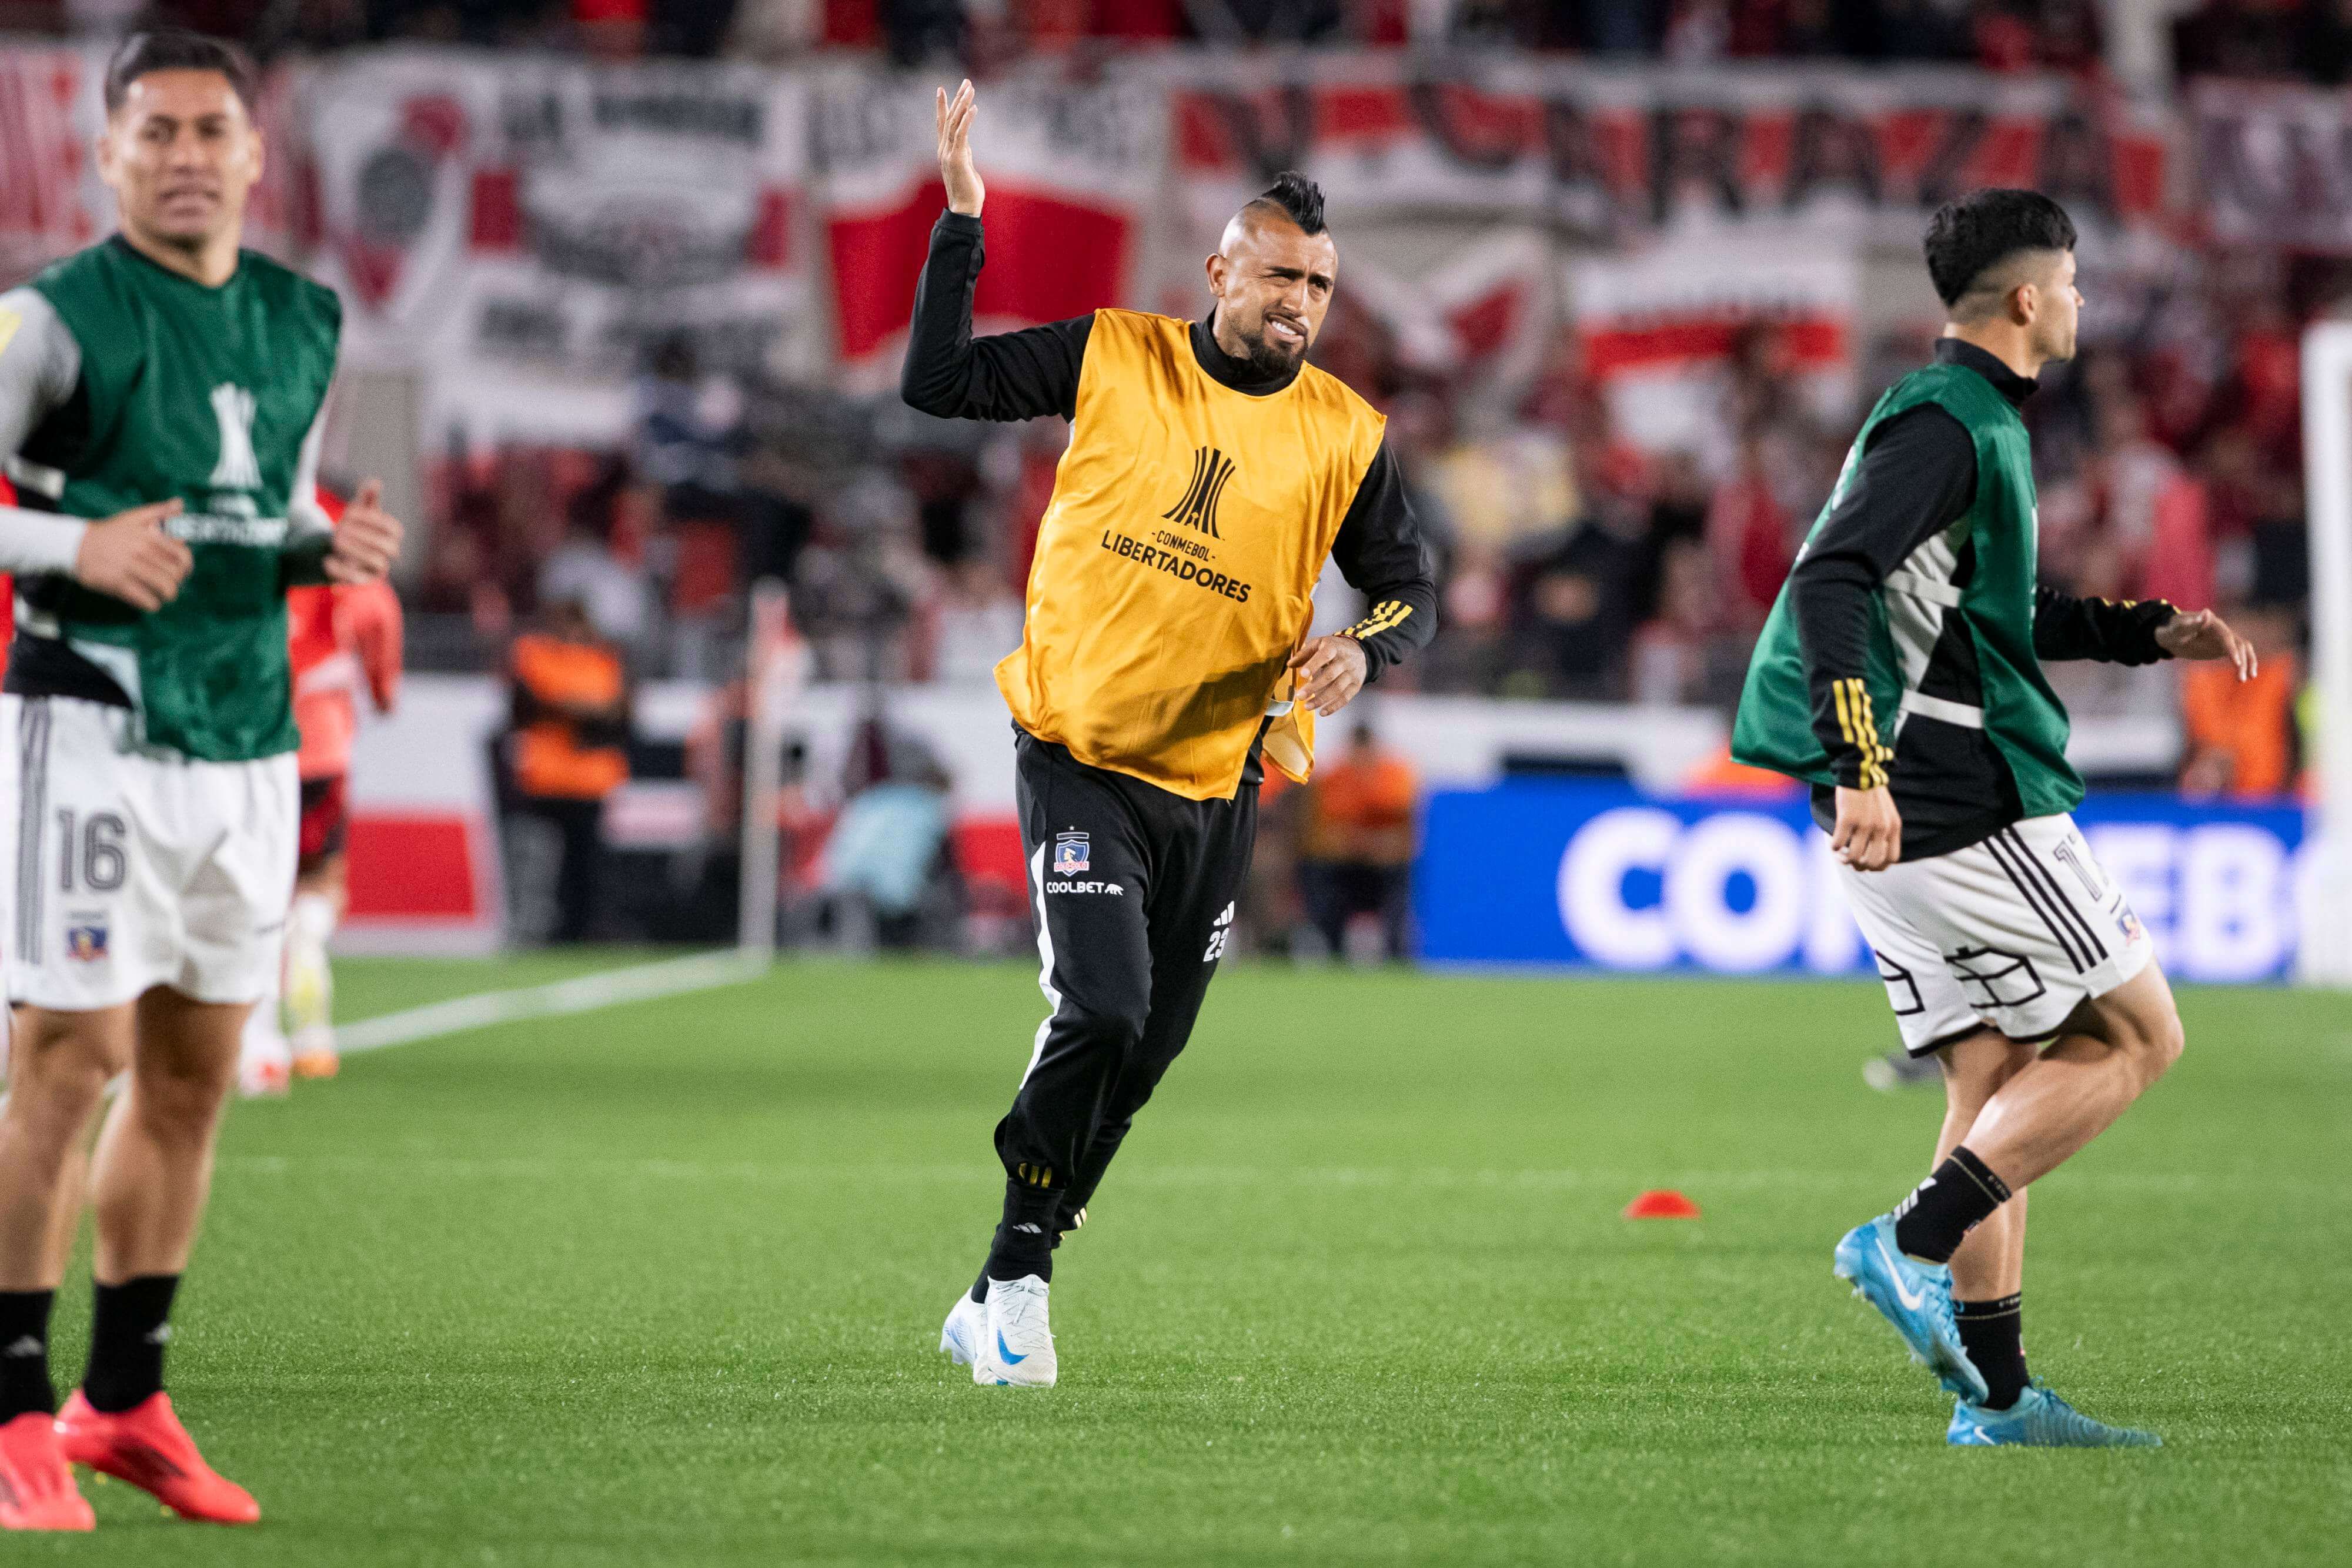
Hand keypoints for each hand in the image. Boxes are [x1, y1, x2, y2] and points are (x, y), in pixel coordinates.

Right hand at [74, 499, 191, 611]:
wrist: (74, 545)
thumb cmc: (108, 533)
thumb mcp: (132, 517)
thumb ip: (158, 512)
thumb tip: (180, 503)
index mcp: (148, 536)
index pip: (182, 555)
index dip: (187, 567)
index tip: (183, 572)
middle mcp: (141, 551)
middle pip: (176, 574)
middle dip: (176, 582)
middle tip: (169, 584)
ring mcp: (129, 568)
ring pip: (165, 588)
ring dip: (167, 595)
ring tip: (161, 595)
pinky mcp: (117, 583)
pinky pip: (146, 599)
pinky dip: (152, 604)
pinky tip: (148, 601)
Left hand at [327, 479, 401, 583]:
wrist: (335, 550)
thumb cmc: (351, 527)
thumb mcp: (356, 511)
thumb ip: (366, 497)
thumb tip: (375, 482)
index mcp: (391, 536)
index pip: (393, 529)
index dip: (373, 520)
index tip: (350, 512)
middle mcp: (388, 554)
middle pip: (390, 548)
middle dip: (366, 536)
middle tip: (339, 527)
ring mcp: (376, 569)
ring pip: (379, 564)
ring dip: (356, 551)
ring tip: (334, 540)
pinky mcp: (361, 581)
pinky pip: (358, 581)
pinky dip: (342, 571)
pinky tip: (326, 560)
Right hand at [936, 79, 983, 217]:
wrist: (964, 209)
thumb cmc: (967, 191)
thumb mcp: (965, 167)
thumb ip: (964, 153)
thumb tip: (966, 145)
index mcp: (945, 151)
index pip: (942, 124)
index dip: (942, 106)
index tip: (943, 89)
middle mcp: (944, 149)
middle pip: (949, 118)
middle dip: (957, 98)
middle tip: (966, 82)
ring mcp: (949, 153)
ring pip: (954, 123)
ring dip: (962, 104)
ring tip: (970, 88)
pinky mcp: (957, 159)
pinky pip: (962, 135)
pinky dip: (967, 120)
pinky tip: (974, 108)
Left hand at [1289, 634, 1367, 716]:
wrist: (1359, 651)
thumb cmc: (1334, 648)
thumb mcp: (1319, 644)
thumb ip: (1304, 653)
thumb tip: (1289, 664)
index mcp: (1334, 648)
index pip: (1325, 655)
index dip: (1313, 665)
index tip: (1302, 674)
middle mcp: (1345, 661)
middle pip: (1330, 675)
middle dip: (1314, 687)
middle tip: (1300, 696)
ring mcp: (1352, 674)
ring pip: (1337, 689)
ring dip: (1321, 699)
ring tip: (1307, 706)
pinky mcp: (1356, 685)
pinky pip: (1345, 698)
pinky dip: (1334, 707)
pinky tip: (1322, 712)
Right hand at [1831, 784, 1901, 871]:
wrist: (1860, 769)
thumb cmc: (1871, 791)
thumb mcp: (1886, 812)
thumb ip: (1885, 830)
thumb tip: (1875, 851)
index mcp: (1893, 826)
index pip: (1891, 858)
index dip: (1879, 866)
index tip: (1868, 862)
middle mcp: (1881, 828)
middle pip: (1872, 861)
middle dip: (1860, 865)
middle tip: (1851, 860)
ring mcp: (1864, 823)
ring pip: (1854, 856)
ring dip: (1844, 859)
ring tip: (1839, 854)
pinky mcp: (1847, 818)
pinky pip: (1839, 843)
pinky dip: (1834, 847)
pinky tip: (1832, 843)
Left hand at [2155, 607, 2256, 680]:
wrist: (2168, 636)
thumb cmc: (2171, 631)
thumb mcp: (2176, 629)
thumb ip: (2191, 624)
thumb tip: (2206, 612)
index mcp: (2212, 623)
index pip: (2227, 636)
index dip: (2232, 649)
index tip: (2237, 663)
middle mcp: (2222, 629)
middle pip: (2239, 644)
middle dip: (2242, 660)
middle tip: (2241, 678)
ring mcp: (2223, 639)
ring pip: (2242, 649)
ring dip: (2247, 663)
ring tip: (2245, 679)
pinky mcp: (2222, 648)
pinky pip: (2237, 655)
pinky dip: (2243, 664)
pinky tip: (2244, 677)